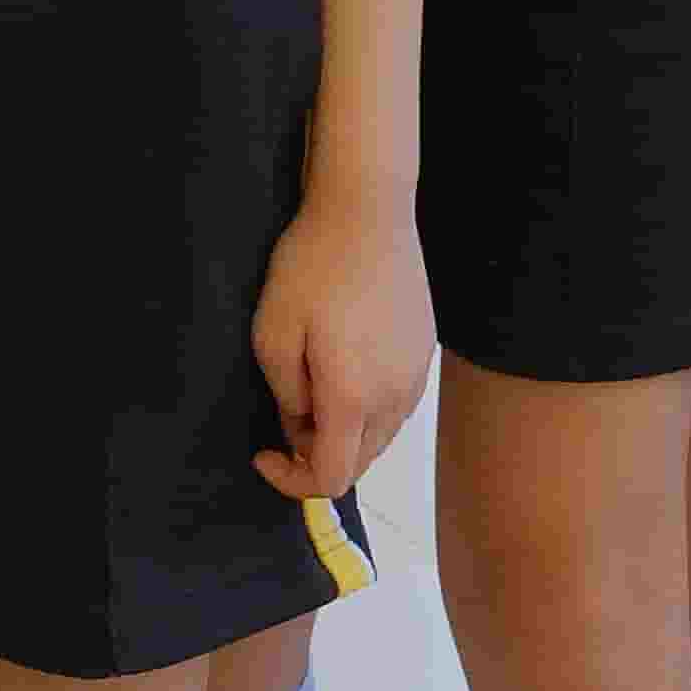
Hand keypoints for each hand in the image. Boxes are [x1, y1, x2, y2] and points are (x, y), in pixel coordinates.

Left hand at [251, 182, 432, 502]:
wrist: (369, 210)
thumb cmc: (314, 265)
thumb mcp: (273, 332)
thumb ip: (286, 395)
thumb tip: (302, 421)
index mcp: (354, 398)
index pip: (331, 478)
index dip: (291, 480)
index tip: (264, 450)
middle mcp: (395, 398)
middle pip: (359, 462)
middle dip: (316, 453)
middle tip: (286, 411)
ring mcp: (416, 376)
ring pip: (379, 435)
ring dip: (344, 430)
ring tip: (313, 382)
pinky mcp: (425, 352)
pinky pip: (395, 402)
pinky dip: (367, 404)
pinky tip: (345, 361)